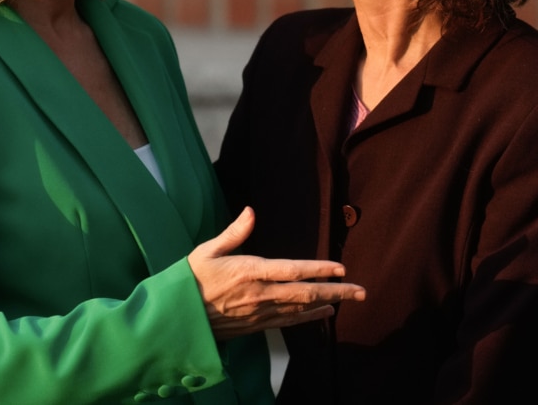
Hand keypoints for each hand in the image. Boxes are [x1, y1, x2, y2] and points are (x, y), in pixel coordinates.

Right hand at [187, 207, 365, 340]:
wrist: (176, 318)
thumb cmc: (190, 280)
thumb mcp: (207, 250)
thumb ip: (234, 232)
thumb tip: (251, 211)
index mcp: (249, 271)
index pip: (292, 270)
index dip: (319, 269)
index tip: (341, 268)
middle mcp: (259, 294)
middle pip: (305, 293)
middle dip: (337, 291)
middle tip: (361, 290)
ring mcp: (259, 312)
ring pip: (301, 309)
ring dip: (328, 304)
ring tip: (349, 299)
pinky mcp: (256, 325)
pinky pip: (289, 322)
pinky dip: (309, 318)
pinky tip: (324, 314)